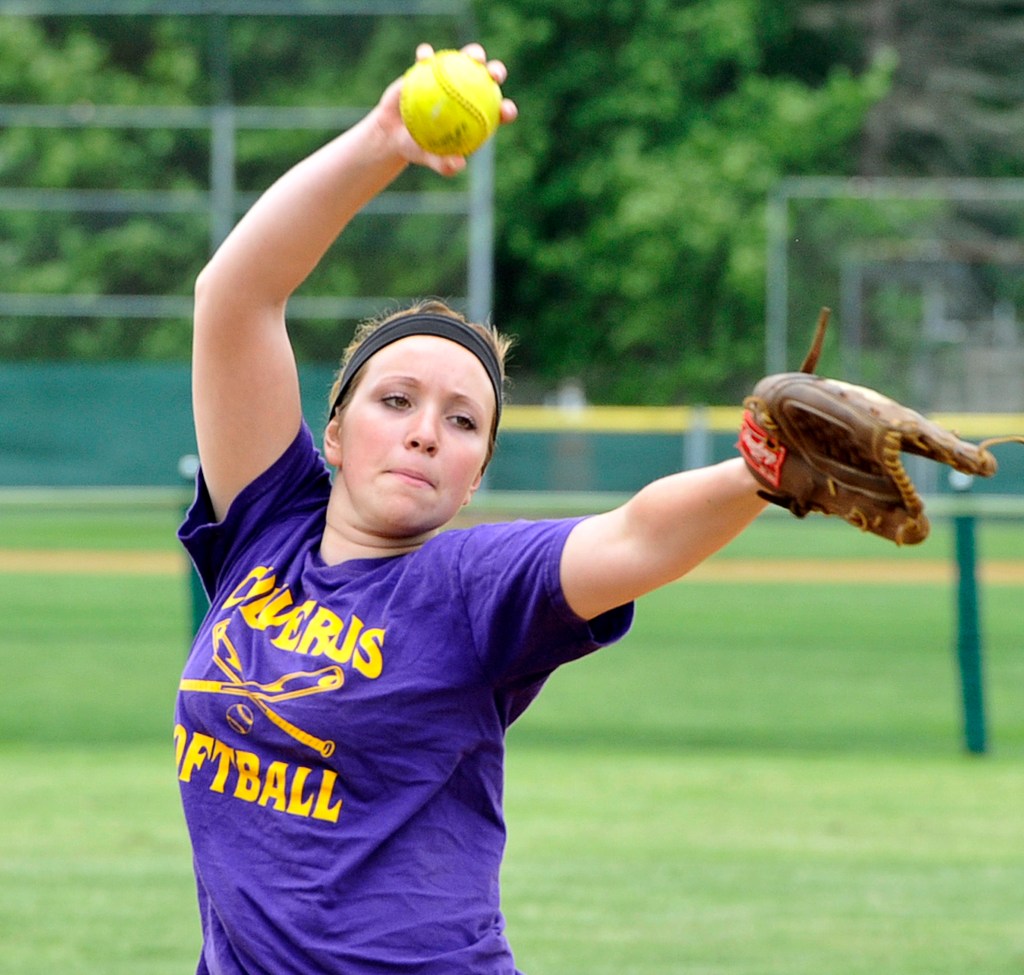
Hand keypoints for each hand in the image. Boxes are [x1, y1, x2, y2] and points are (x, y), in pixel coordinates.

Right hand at [374, 42, 517, 176]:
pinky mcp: (429, 67)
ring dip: (472, 53)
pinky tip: (425, 56)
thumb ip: (444, 164)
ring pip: (465, 60)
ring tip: (472, 56)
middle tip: (493, 74)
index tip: (506, 110)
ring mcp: (449, 77)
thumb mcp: (429, 158)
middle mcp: (467, 91)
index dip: (506, 110)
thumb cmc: (417, 148)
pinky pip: (428, 59)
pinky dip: (427, 56)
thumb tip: (459, 164)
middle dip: (496, 72)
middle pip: (488, 78)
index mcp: (475, 114)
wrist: (394, 133)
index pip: (496, 112)